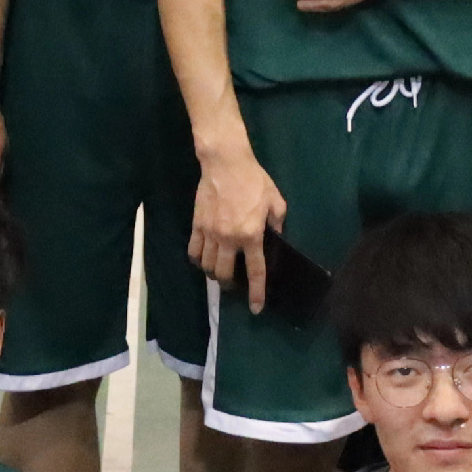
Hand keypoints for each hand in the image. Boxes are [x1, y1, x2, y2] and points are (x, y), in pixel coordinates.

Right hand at [189, 149, 291, 307]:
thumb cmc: (254, 180)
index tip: (256, 308)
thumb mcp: (276, 201)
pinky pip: (193, 250)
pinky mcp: (197, 225)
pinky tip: (203, 258)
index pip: (255, 271)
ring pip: (206, 266)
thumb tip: (275, 238)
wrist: (225, 163)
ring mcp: (210, 233)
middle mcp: (229, 239)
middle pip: (224, 274)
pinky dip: (197, 259)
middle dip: (229, 285)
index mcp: (251, 235)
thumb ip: (277, 223)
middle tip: (233, 284)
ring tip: (219, 271)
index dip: (256, 292)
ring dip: (213, 273)